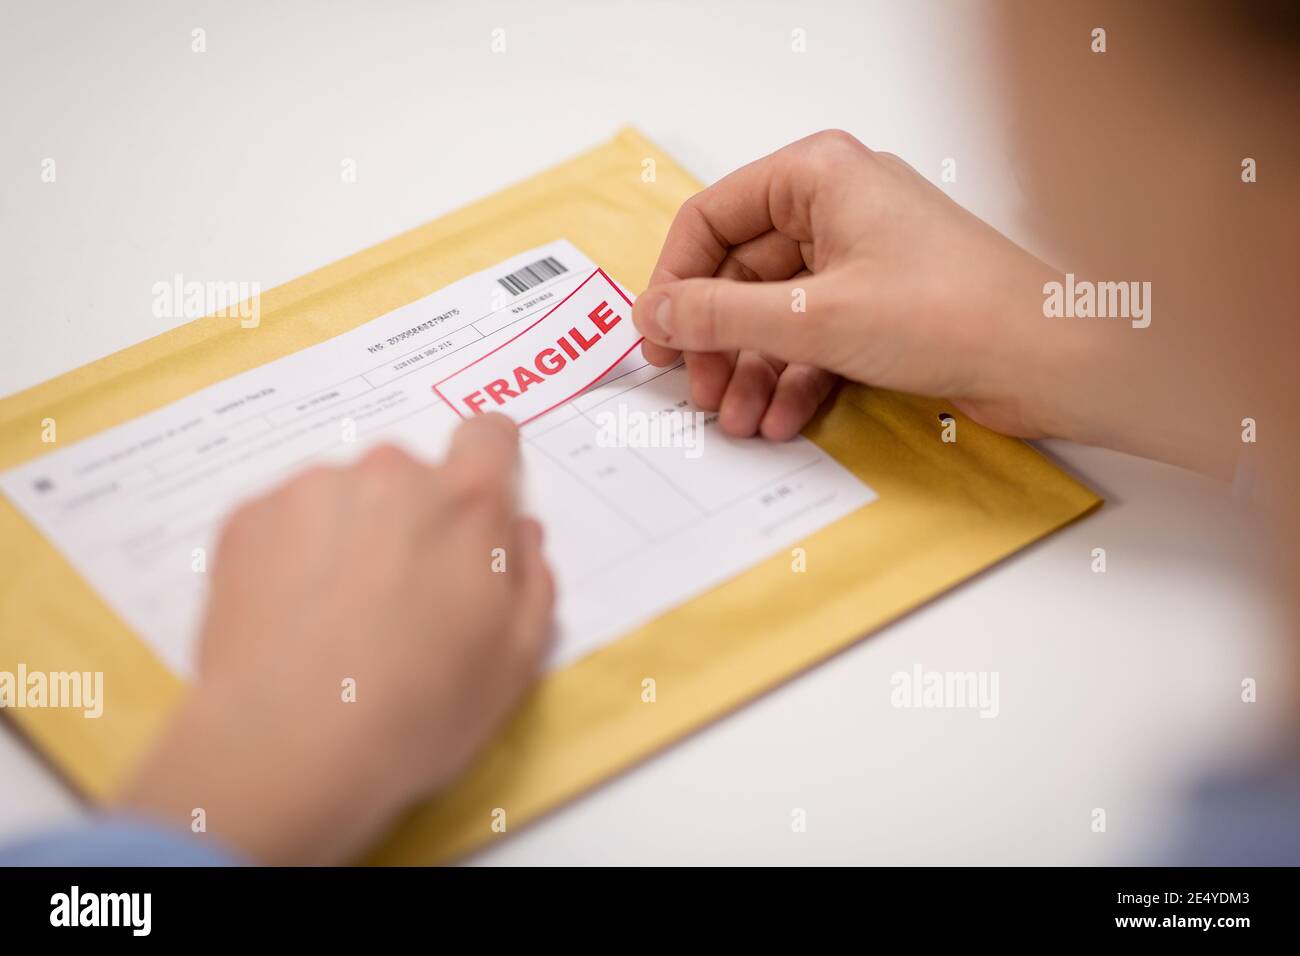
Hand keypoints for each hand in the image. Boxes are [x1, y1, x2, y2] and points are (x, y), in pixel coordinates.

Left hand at [116, 414, 553, 863]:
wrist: (284, 746)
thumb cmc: (419, 711)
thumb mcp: (515, 660)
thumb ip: (531, 579)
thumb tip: (519, 532)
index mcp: (465, 502)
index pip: (488, 436)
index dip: (487, 465)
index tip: (473, 509)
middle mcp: (389, 474)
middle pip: (411, 475)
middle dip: (412, 519)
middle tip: (397, 597)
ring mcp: (311, 489)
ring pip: (344, 496)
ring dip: (349, 534)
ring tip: (335, 616)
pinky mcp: (247, 517)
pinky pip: (286, 520)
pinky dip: (291, 555)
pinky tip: (290, 619)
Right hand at [632, 129, 1089, 443]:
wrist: (1051, 360)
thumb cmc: (950, 312)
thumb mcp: (813, 318)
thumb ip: (720, 317)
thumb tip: (655, 314)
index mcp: (817, 175)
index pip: (711, 218)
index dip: (675, 282)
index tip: (658, 340)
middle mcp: (836, 206)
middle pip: (741, 273)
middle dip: (718, 341)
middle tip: (700, 392)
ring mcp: (861, 257)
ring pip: (777, 313)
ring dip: (753, 370)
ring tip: (741, 420)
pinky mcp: (882, 304)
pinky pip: (815, 336)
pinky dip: (796, 378)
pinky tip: (783, 419)